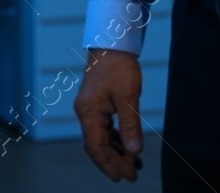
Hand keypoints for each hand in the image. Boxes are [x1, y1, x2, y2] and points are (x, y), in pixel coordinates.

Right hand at [74, 48, 143, 181]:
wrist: (111, 41)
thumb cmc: (119, 65)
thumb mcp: (128, 96)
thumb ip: (130, 125)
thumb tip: (134, 151)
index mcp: (88, 112)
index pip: (96, 147)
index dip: (110, 164)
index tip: (123, 177)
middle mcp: (85, 112)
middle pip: (96, 146)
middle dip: (114, 162)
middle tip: (133, 175)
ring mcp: (89, 108)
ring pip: (100, 138)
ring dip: (116, 152)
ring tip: (134, 164)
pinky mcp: (96, 103)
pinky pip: (103, 128)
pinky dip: (115, 139)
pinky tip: (128, 146)